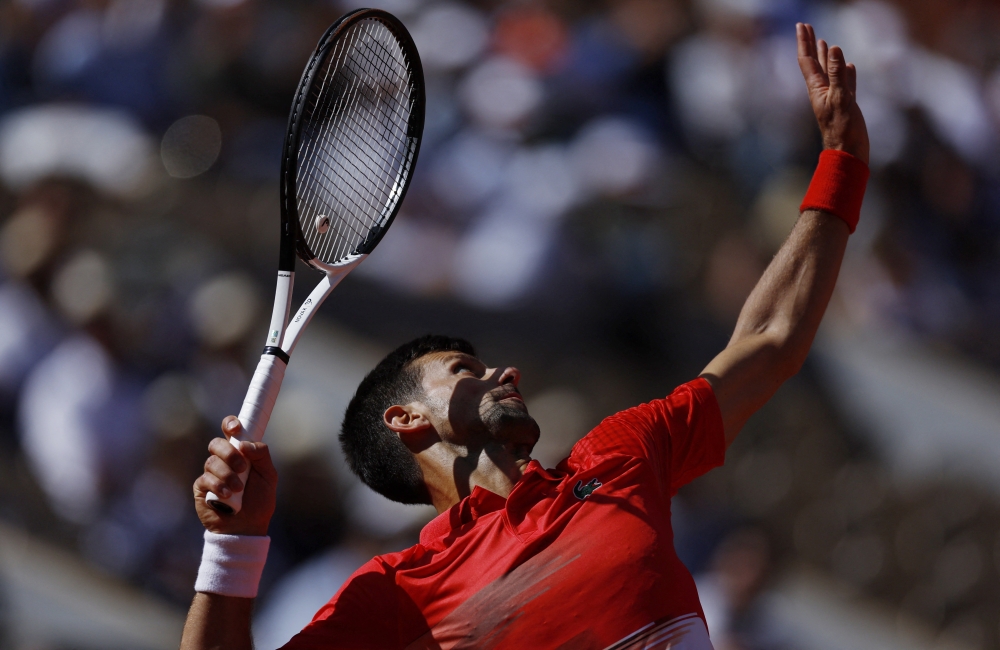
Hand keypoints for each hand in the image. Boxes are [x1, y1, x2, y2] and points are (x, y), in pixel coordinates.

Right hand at [193, 416, 276, 535]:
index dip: (230, 424)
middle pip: (216, 443)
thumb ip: (261, 455)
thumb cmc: (260, 501)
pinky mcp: (201, 488)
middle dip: (229, 453)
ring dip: (227, 475)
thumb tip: (244, 444)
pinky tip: (227, 496)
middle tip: (242, 467)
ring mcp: (211, 474)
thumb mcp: (269, 476)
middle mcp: (224, 461)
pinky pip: (205, 479)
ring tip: (238, 489)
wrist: (248, 527)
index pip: (230, 431)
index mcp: (240, 453)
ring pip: (211, 462)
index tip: (235, 428)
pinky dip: (218, 486)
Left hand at [796, 23, 869, 164]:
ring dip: (825, 56)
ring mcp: (834, 98)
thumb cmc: (844, 131)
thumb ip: (837, 74)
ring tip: (824, 43)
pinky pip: (845, 84)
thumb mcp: (841, 99)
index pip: (807, 60)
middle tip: (807, 27)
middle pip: (814, 63)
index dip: (805, 42)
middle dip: (811, 44)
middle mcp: (822, 92)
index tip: (801, 25)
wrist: (849, 155)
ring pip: (828, 72)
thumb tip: (833, 48)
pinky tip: (849, 66)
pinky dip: (845, 73)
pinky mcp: (846, 105)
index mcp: (817, 89)